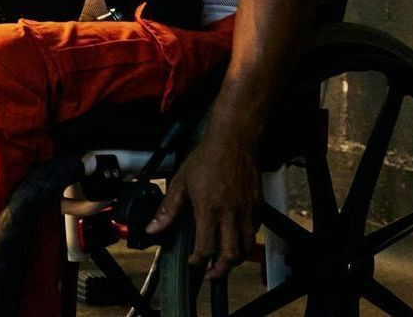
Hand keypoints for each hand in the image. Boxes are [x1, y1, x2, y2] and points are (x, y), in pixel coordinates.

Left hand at [145, 130, 259, 278]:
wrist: (234, 139)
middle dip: (219, 270)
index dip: (198, 261)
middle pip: (230, 254)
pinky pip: (254, 231)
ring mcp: (246, 210)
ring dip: (234, 259)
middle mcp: (230, 213)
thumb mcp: (181, 181)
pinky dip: (246, 240)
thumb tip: (154, 228)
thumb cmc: (206, 157)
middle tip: (211, 273)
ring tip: (224, 261)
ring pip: (245, 247)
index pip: (205, 247)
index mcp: (209, 208)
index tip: (192, 261)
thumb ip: (169, 208)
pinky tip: (236, 237)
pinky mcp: (258, 204)